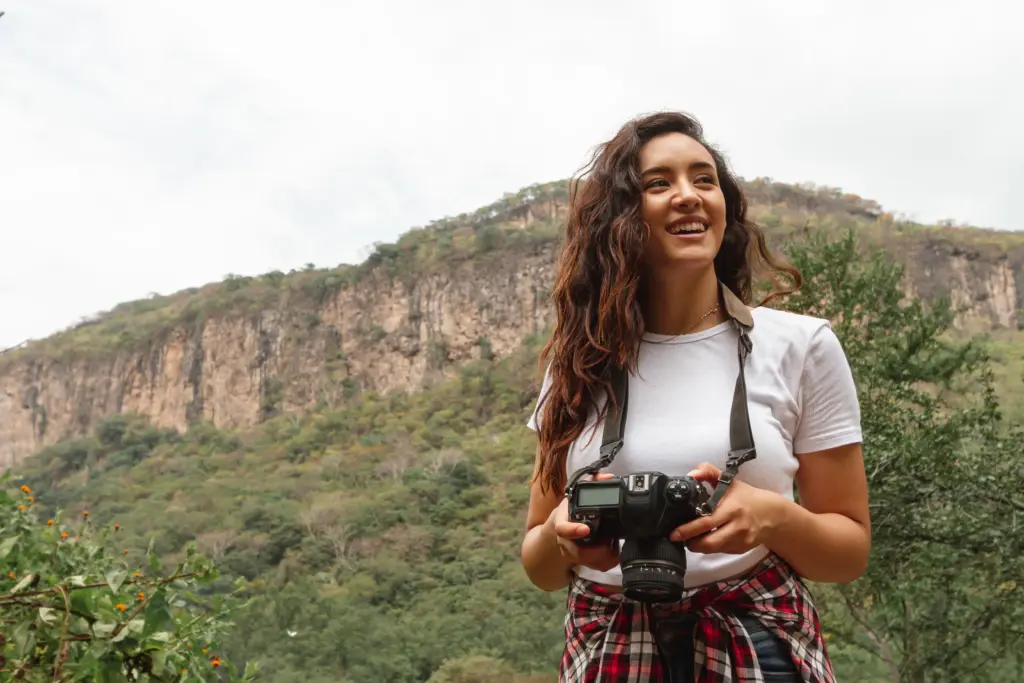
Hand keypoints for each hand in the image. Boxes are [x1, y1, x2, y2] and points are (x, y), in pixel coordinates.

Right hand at [547, 474, 620, 571]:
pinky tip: (615, 549)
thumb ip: (592, 482)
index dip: (573, 530)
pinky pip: (598, 567)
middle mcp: (565, 542)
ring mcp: (572, 555)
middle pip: (580, 553)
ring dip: (607, 555)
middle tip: (613, 540)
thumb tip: (609, 477)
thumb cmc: (567, 513)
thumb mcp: (575, 494)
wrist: (555, 532)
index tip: (586, 529)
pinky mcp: (582, 563)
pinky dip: (610, 560)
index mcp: (562, 523)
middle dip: (599, 549)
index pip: (563, 529)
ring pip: (591, 563)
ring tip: (615, 543)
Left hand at [669, 462, 787, 554]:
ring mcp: (740, 540)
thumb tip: (692, 474)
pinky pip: (721, 551)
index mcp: (731, 508)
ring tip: (690, 538)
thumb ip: (708, 472)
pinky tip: (707, 538)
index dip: (688, 530)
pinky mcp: (742, 549)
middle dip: (690, 543)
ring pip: (713, 549)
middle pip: (709, 542)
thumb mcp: (729, 481)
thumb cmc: (746, 497)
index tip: (675, 532)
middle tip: (678, 538)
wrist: (772, 514)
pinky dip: (711, 547)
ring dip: (698, 546)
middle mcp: (737, 526)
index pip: (706, 522)